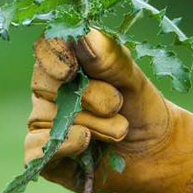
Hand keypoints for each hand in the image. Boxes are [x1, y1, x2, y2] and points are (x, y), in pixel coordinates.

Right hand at [24, 31, 192, 192]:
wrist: (157, 156)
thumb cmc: (143, 110)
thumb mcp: (134, 81)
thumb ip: (109, 58)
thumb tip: (81, 35)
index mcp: (68, 62)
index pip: (45, 47)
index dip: (52, 56)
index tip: (71, 70)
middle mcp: (49, 91)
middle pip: (45, 84)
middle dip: (88, 96)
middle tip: (118, 106)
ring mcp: (44, 124)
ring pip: (46, 119)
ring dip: (90, 125)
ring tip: (120, 131)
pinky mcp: (44, 156)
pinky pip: (35, 150)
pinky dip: (63, 146)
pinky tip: (86, 144)